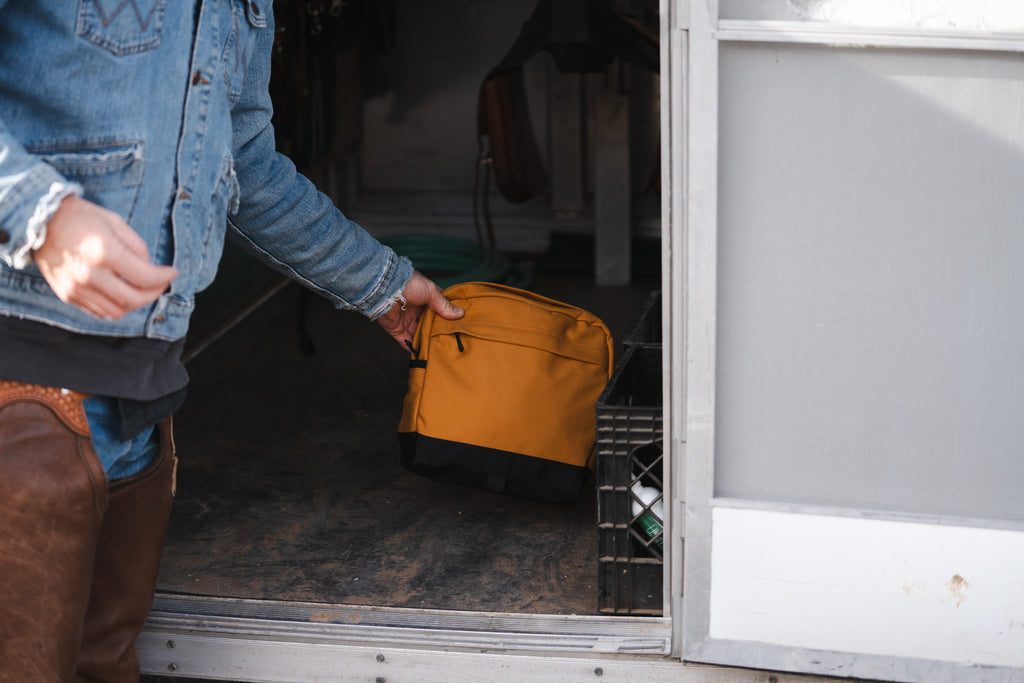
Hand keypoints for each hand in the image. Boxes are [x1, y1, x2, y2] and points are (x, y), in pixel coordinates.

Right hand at [33, 195, 177, 319]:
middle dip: (154, 293)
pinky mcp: (67, 294)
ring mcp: (76, 288)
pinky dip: (115, 306)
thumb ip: (138, 247)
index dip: (165, 277)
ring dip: (135, 303)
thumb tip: (152, 269)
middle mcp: (89, 274)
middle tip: (160, 284)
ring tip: (141, 290)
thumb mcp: (115, 223)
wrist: (39, 221)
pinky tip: (121, 292)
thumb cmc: (81, 218)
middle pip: (134, 299)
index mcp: (104, 252)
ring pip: (117, 311)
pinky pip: (99, 311)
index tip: (172, 273)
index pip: (145, 277)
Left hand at [376, 270, 463, 347]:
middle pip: (430, 324)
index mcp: (425, 298)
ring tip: (440, 350)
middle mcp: (416, 310)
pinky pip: (406, 342)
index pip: (439, 309)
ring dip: (427, 341)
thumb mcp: (431, 292)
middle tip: (452, 340)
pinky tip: (424, 354)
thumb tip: (460, 314)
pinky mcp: (397, 330)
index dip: (448, 316)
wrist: (385, 289)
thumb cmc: (409, 284)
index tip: (459, 324)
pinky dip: (413, 348)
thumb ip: (444, 305)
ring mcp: (406, 320)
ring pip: (419, 334)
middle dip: (438, 331)